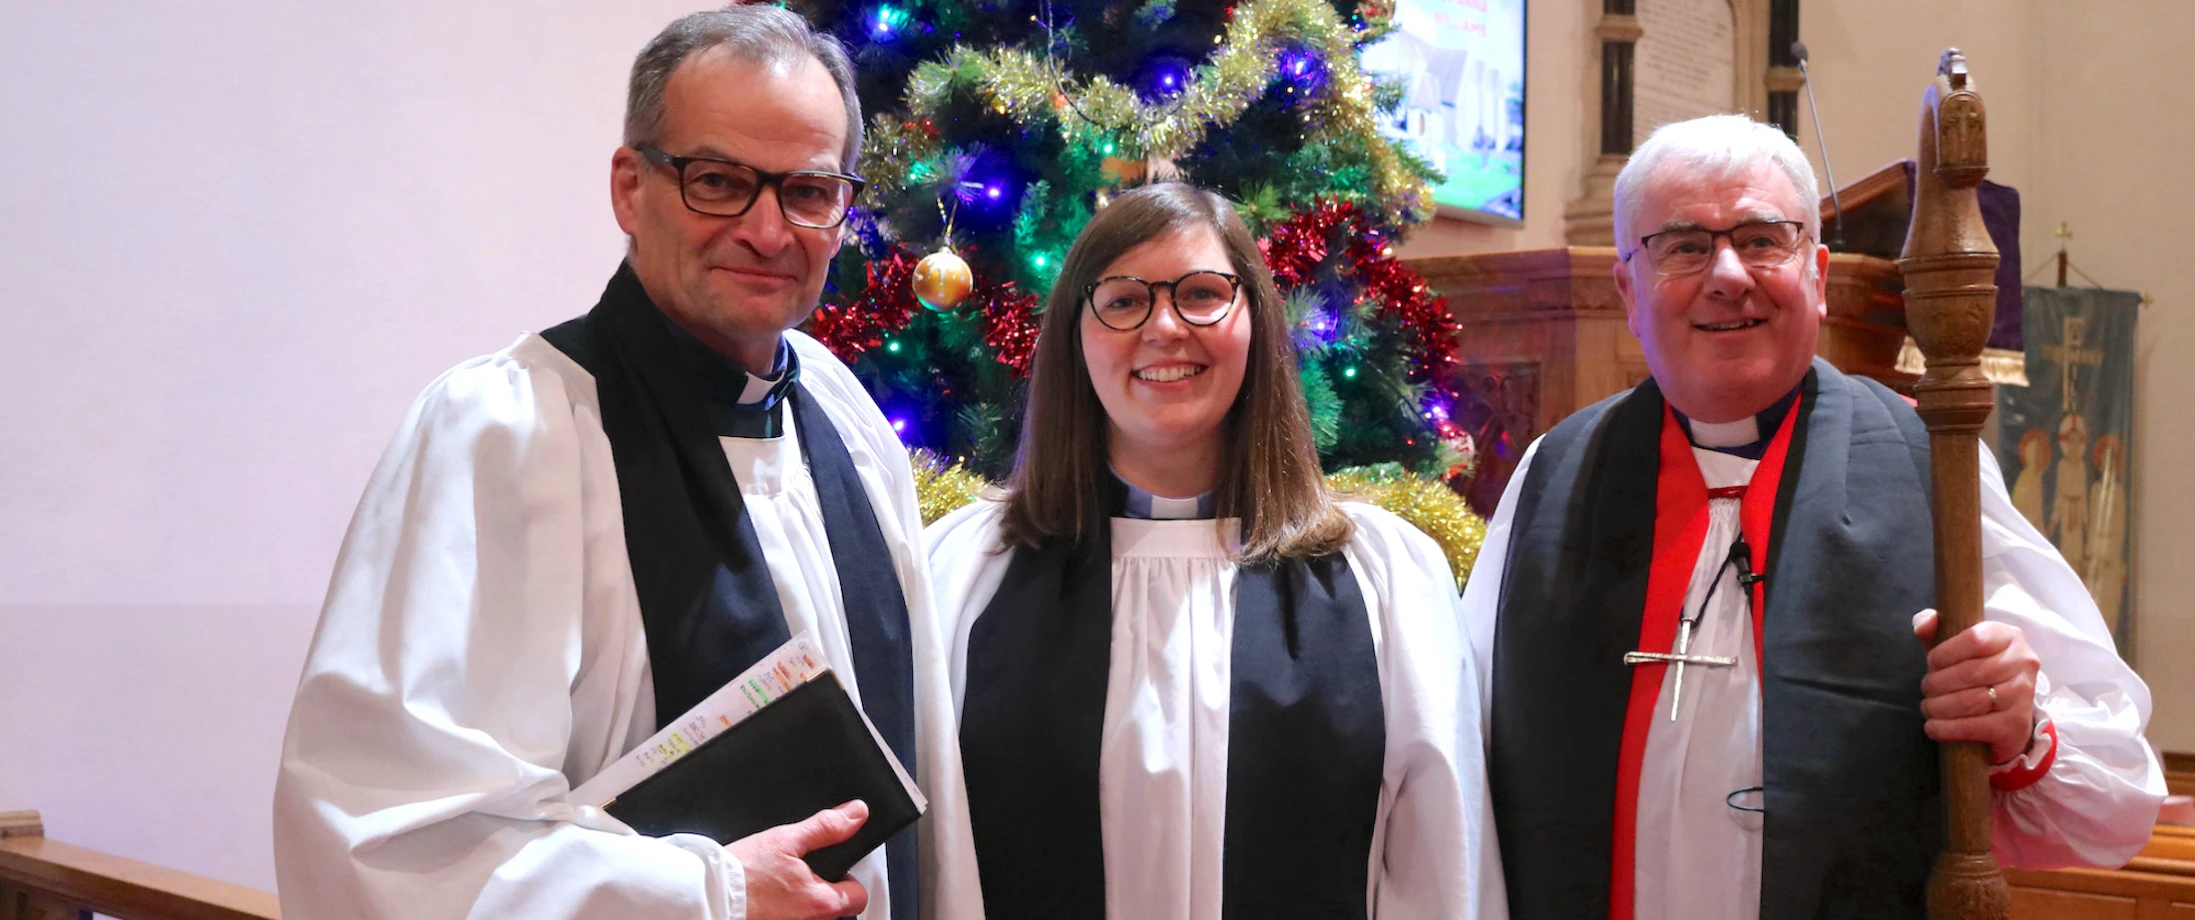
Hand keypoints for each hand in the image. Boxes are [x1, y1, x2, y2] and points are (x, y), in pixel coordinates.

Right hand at [728, 800, 869, 919]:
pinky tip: (767, 900)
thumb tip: (856, 814)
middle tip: (798, 875)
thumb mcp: (785, 839)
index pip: (858, 896)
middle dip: (823, 891)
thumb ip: (825, 827)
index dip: (849, 878)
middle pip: (835, 909)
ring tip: (778, 887)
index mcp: (822, 902)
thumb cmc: (741, 873)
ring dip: (801, 904)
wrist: (706, 895)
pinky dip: (782, 911)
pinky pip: (789, 919)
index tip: (833, 868)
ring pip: (810, 917)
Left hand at [1913, 609, 2041, 764]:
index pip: (1974, 639)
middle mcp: (2023, 662)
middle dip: (1937, 683)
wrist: (2004, 713)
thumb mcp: (1955, 646)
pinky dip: (1947, 729)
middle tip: (1926, 689)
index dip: (1944, 653)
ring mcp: (2024, 694)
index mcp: (2009, 636)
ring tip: (1928, 707)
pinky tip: (1934, 727)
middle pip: (1970, 673)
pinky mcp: (2017, 723)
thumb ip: (1935, 629)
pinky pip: (1975, 727)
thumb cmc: (1974, 672)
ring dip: (1939, 707)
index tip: (1930, 664)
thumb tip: (1922, 624)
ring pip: (1971, 701)